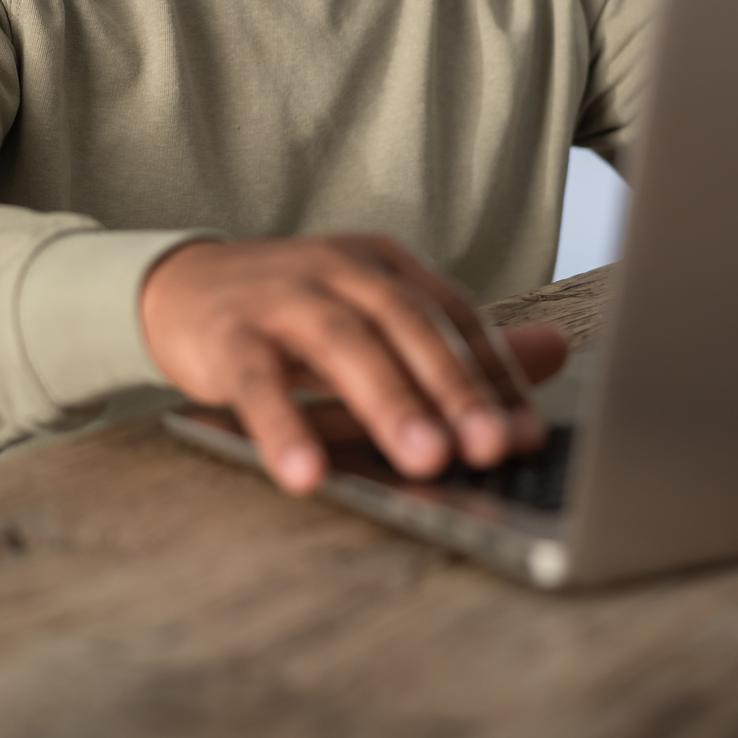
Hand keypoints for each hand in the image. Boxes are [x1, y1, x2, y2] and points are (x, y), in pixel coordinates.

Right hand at [140, 234, 569, 494]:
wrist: (180, 288)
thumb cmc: (294, 314)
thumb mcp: (377, 320)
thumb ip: (458, 345)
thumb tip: (557, 352)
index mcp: (385, 264)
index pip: (453, 316)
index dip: (492, 374)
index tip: (525, 433)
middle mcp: (339, 267)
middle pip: (407, 324)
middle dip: (454, 388)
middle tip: (489, 447)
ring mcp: (281, 294)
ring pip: (344, 343)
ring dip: (388, 402)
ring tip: (423, 460)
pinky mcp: (227, 332)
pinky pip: (258, 382)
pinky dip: (283, 427)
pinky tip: (306, 472)